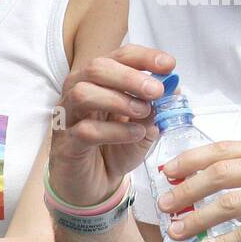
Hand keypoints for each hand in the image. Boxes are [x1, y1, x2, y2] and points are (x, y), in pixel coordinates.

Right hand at [49, 44, 174, 207]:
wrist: (95, 185)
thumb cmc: (115, 148)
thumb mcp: (142, 126)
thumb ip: (155, 107)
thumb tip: (174, 87)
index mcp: (98, 81)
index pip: (118, 56)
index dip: (144, 57)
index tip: (169, 64)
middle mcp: (77, 92)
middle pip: (96, 68)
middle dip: (130, 76)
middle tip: (156, 90)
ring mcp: (68, 117)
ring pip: (83, 94)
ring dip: (119, 100)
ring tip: (144, 113)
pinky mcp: (66, 144)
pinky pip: (85, 130)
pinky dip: (115, 131)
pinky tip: (136, 134)